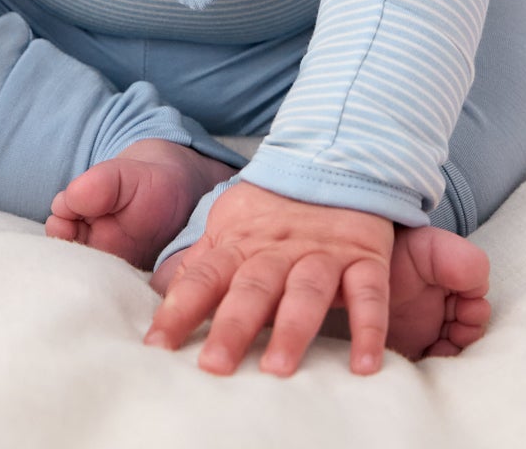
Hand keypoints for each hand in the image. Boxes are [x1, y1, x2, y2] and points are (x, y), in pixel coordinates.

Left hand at [144, 180, 394, 376]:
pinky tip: (365, 367)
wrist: (333, 157)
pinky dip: (370, 327)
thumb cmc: (272, 207)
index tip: (156, 347)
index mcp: (240, 244)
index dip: (178, 309)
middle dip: (232, 326)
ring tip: (278, 369)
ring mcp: (323, 253)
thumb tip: (156, 293)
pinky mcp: (364, 257)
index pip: (203, 278)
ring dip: (293, 328)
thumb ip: (200, 264)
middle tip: (214, 366)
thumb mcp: (229, 225)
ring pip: (306, 290)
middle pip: (253, 288)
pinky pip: (369, 293)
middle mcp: (279, 250)